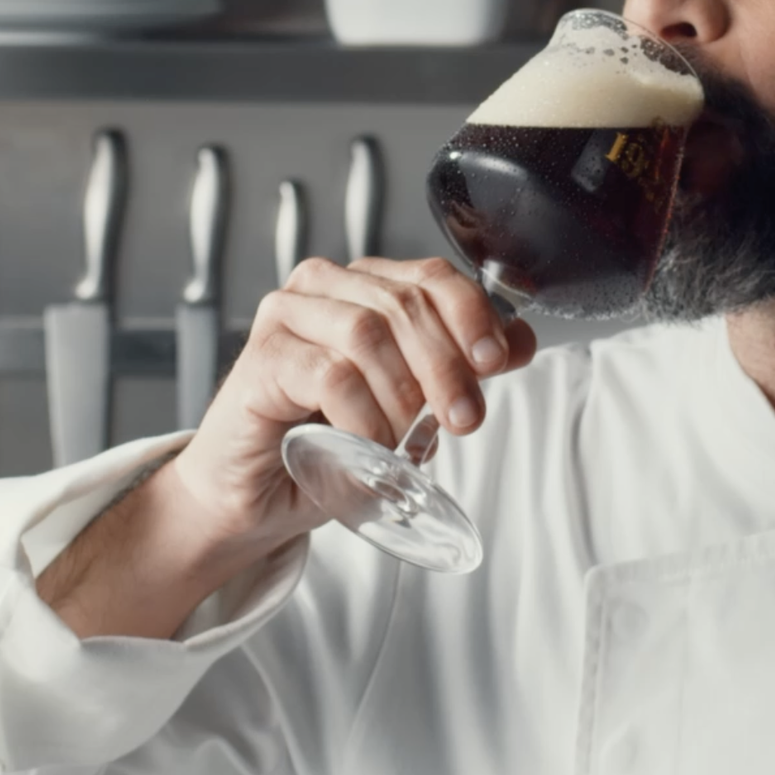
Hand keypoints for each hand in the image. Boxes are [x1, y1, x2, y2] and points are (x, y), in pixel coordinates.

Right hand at [167, 256, 537, 548]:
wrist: (254, 498)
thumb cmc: (324, 445)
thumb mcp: (410, 406)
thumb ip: (461, 367)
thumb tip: (519, 342)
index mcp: (364, 286)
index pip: (433, 276)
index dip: (472, 316)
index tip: (494, 363)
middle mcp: (323, 289)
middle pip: (405, 304)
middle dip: (447, 367)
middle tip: (462, 419)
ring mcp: (285, 317)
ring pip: (368, 333)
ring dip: (399, 397)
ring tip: (396, 440)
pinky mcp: (260, 359)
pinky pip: (329, 375)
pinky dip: (360, 416)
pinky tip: (361, 444)